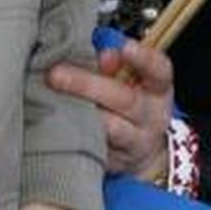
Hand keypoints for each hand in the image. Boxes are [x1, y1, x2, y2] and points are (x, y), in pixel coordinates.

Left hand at [48, 39, 173, 182]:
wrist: (142, 149)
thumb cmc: (131, 100)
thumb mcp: (134, 79)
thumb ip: (118, 63)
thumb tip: (105, 55)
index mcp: (158, 89)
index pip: (159, 70)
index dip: (143, 59)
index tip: (125, 47)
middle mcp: (151, 116)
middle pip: (123, 99)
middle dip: (87, 85)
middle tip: (55, 75)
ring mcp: (135, 142)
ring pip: (109, 128)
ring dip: (80, 113)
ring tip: (51, 100)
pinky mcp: (115, 161)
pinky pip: (94, 148)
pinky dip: (74, 135)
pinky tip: (54, 124)